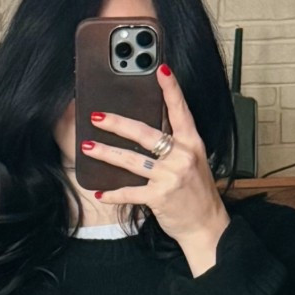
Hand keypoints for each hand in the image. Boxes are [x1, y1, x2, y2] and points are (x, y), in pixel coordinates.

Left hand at [81, 63, 229, 269]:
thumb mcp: (194, 162)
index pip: (180, 111)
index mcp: (191, 143)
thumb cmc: (197, 193)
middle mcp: (181, 156)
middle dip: (117, 124)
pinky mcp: (159, 197)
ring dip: (106, 153)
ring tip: (88, 147)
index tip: (161, 69)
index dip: (171, 89)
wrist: (206, 225)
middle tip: (97, 116)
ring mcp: (169, 177)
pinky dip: (113, 193)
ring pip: (131, 161)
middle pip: (144, 134)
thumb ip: (175, 145)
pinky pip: (130, 193)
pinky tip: (100, 192)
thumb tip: (148, 131)